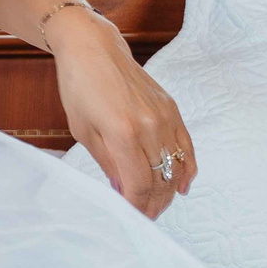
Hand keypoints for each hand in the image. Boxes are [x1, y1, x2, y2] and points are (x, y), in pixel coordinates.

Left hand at [52, 11, 195, 217]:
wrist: (94, 49)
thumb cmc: (79, 87)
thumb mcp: (83, 130)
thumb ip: (107, 163)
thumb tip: (122, 192)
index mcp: (123, 133)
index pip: (139, 184)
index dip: (137, 207)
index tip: (132, 218)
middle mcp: (149, 126)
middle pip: (160, 179)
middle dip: (153, 204)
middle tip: (145, 217)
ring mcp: (164, 116)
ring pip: (176, 166)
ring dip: (168, 191)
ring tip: (158, 206)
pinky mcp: (171, 109)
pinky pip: (186, 146)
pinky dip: (187, 168)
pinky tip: (181, 185)